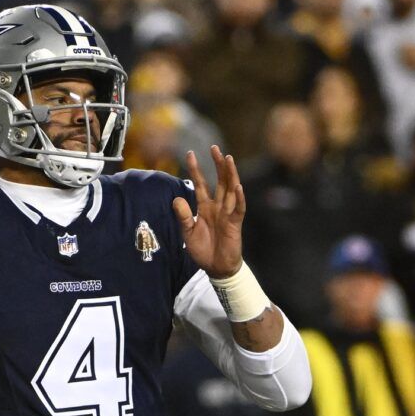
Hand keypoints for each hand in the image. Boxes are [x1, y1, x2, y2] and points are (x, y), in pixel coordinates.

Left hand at [173, 146, 245, 278]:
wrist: (216, 268)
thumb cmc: (203, 250)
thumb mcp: (188, 232)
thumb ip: (182, 216)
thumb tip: (176, 198)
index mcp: (205, 207)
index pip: (201, 183)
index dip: (196, 169)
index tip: (190, 153)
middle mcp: (218, 206)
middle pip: (219, 181)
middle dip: (217, 164)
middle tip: (214, 147)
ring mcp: (228, 213)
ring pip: (231, 189)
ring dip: (230, 174)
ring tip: (228, 158)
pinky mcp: (235, 223)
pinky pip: (238, 208)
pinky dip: (239, 197)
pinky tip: (237, 185)